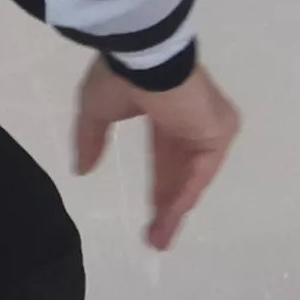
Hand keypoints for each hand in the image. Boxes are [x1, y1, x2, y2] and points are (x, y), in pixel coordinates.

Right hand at [72, 52, 242, 250]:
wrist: (144, 59)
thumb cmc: (121, 78)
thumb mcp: (96, 111)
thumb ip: (91, 140)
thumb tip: (81, 169)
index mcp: (167, 110)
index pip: (166, 157)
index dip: (158, 188)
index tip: (148, 216)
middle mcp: (192, 120)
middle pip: (181, 173)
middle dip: (167, 206)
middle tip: (154, 238)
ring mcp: (208, 127)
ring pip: (191, 178)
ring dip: (175, 210)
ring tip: (158, 240)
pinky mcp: (217, 133)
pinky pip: (200, 174)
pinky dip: (184, 197)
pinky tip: (168, 220)